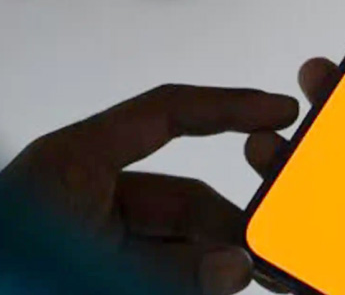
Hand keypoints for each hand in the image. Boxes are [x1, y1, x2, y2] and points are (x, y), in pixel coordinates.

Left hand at [1, 84, 300, 294]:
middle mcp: (86, 195)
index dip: (230, 107)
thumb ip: (169, 269)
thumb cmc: (11, 270)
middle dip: (228, 224)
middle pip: (183, 195)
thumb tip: (236, 266)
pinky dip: (189, 279)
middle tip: (267, 247)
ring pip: (177, 241)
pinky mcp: (102, 271)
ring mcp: (94, 238)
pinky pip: (162, 267)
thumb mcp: (93, 270)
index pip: (167, 114)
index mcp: (74, 164)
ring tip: (238, 280)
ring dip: (212, 262)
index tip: (279, 111)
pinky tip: (212, 287)